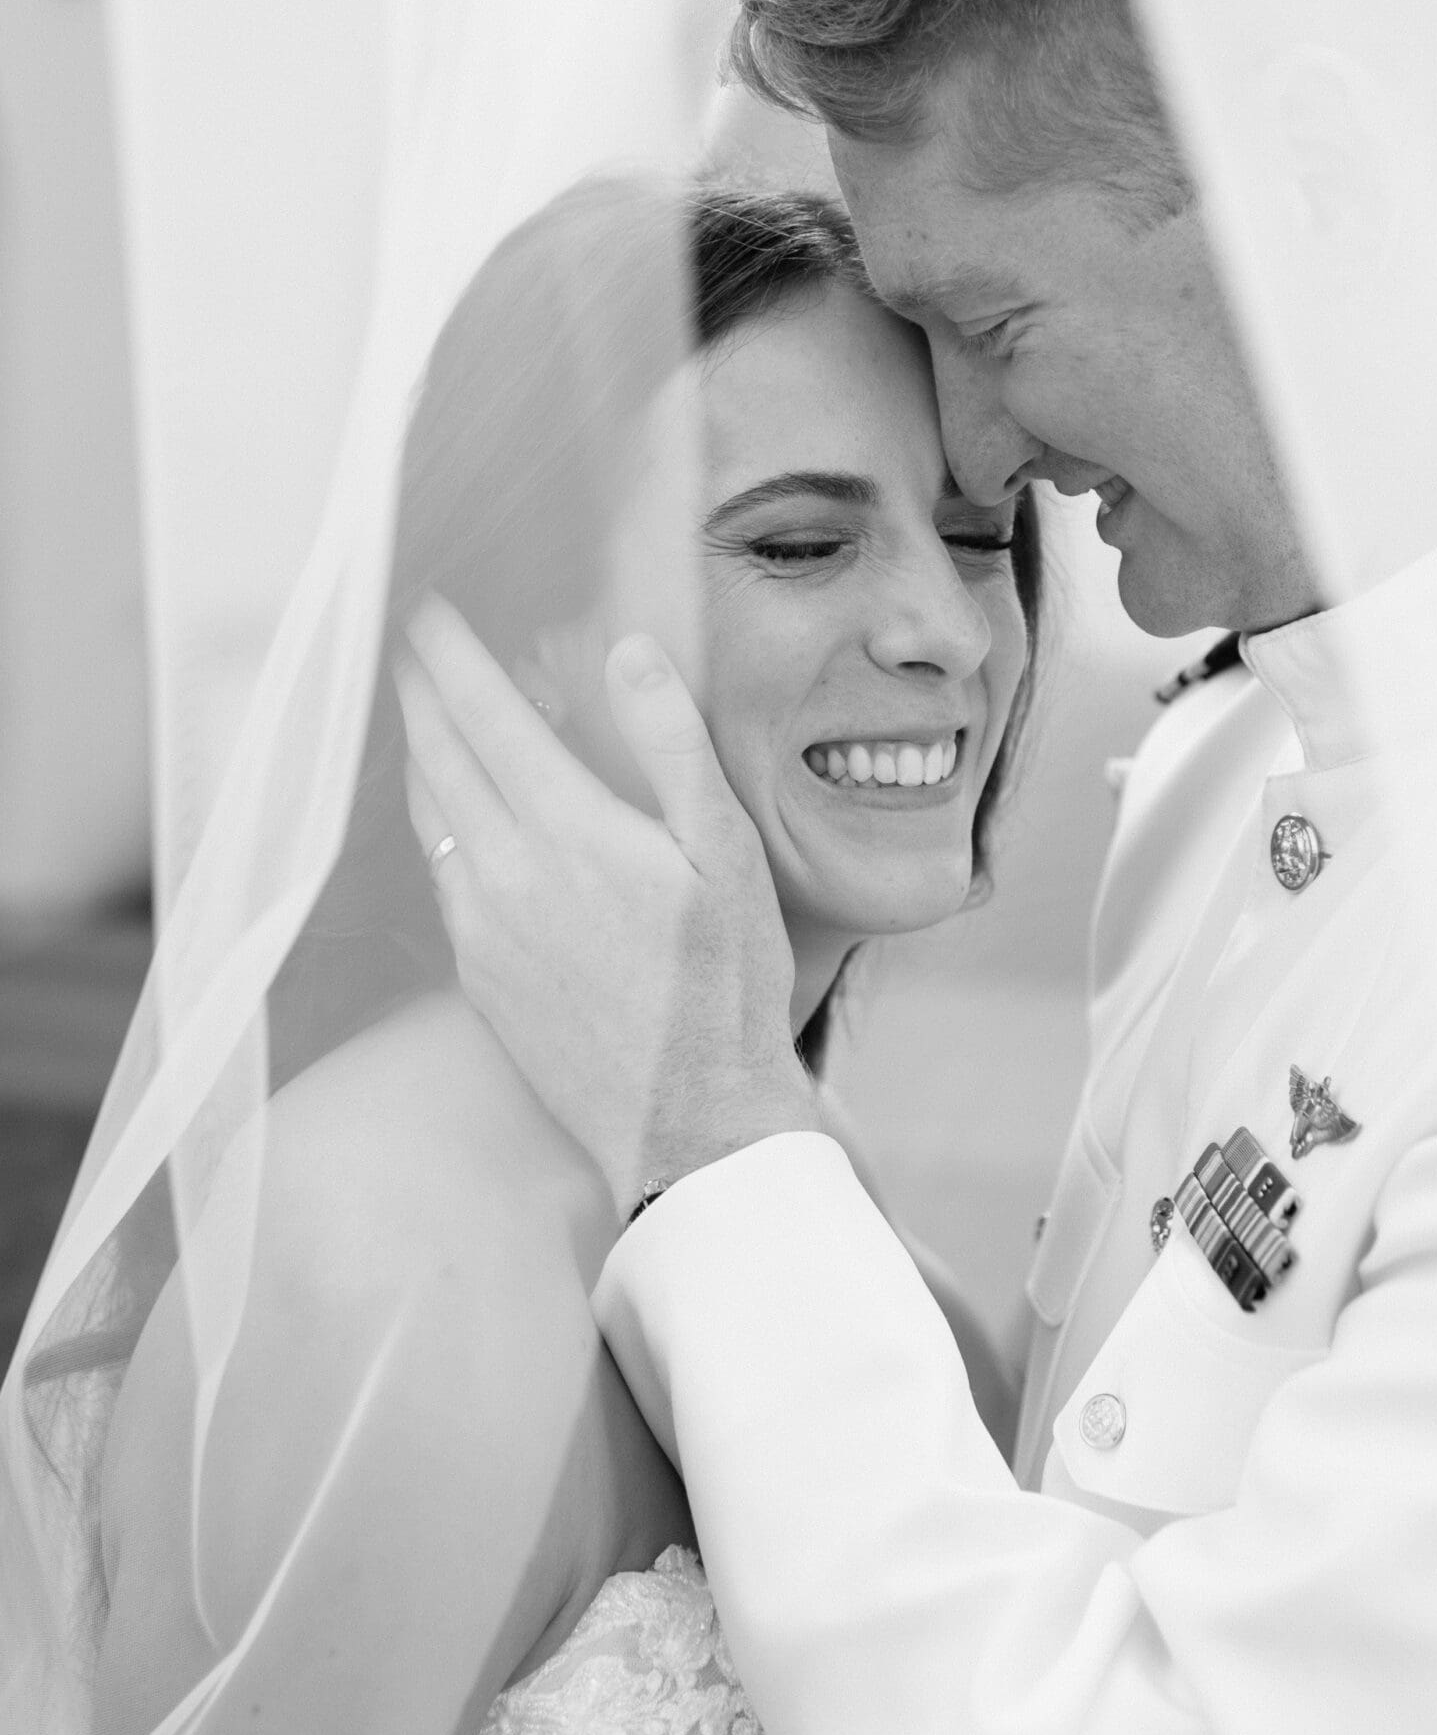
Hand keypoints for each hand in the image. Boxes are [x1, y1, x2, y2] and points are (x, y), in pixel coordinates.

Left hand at [396, 596, 818, 1212]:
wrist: (691, 1122)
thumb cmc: (727, 988)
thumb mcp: (728, 855)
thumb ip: (673, 745)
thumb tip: (628, 653)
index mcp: (570, 831)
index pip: (487, 716)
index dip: (451, 657)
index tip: (428, 612)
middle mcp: (507, 874)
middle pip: (440, 758)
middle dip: (421, 693)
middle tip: (409, 649)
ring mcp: (482, 929)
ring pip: (430, 819)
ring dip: (422, 756)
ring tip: (426, 719)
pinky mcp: (478, 976)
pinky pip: (441, 878)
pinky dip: (438, 825)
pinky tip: (456, 822)